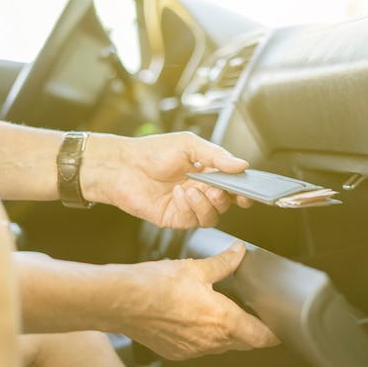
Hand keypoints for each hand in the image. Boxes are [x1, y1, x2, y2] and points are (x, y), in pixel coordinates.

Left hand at [83, 131, 252, 228]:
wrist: (123, 166)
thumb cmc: (151, 152)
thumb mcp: (189, 145)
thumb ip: (217, 156)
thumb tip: (241, 165)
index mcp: (206, 172)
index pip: (231, 186)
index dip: (241, 191)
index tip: (245, 192)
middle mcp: (199, 191)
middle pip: (225, 203)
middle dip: (223, 197)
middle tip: (214, 188)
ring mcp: (187, 206)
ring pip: (211, 217)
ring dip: (205, 204)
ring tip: (191, 190)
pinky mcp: (175, 218)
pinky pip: (192, 221)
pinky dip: (188, 208)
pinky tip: (177, 194)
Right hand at [109, 242, 279, 359]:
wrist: (121, 301)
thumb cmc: (154, 285)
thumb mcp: (196, 268)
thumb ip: (224, 262)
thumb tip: (238, 252)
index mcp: (222, 320)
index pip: (260, 337)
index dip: (272, 333)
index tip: (277, 328)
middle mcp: (210, 340)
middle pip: (243, 343)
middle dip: (250, 331)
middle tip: (250, 314)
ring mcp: (193, 349)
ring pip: (222, 347)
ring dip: (227, 334)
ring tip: (220, 312)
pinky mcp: (177, 352)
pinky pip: (200, 348)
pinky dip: (205, 337)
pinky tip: (195, 318)